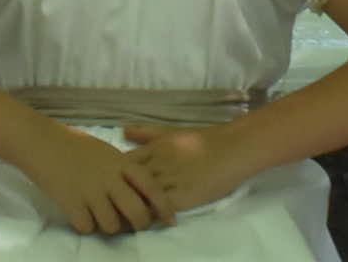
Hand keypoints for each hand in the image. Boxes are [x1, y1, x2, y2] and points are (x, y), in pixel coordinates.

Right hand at [22, 125, 165, 235]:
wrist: (43, 143)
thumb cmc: (76, 145)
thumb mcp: (107, 152)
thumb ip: (124, 171)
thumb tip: (142, 194)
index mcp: (120, 163)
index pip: (150, 187)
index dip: (163, 205)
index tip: (170, 220)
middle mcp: (109, 179)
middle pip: (136, 213)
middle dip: (140, 224)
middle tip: (135, 225)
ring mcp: (90, 192)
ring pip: (112, 226)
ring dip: (110, 225)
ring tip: (102, 216)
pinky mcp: (71, 204)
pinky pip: (87, 228)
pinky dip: (87, 225)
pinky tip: (83, 214)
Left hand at [120, 122, 254, 218]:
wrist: (230, 149)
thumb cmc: (202, 140)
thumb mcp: (170, 132)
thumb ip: (147, 133)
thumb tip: (123, 130)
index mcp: (153, 148)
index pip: (123, 164)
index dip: (117, 174)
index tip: (117, 182)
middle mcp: (157, 164)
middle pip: (128, 182)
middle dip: (122, 192)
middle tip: (120, 200)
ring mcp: (169, 181)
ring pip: (141, 197)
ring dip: (135, 205)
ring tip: (134, 211)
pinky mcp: (181, 197)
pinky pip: (159, 208)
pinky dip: (153, 213)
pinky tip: (153, 216)